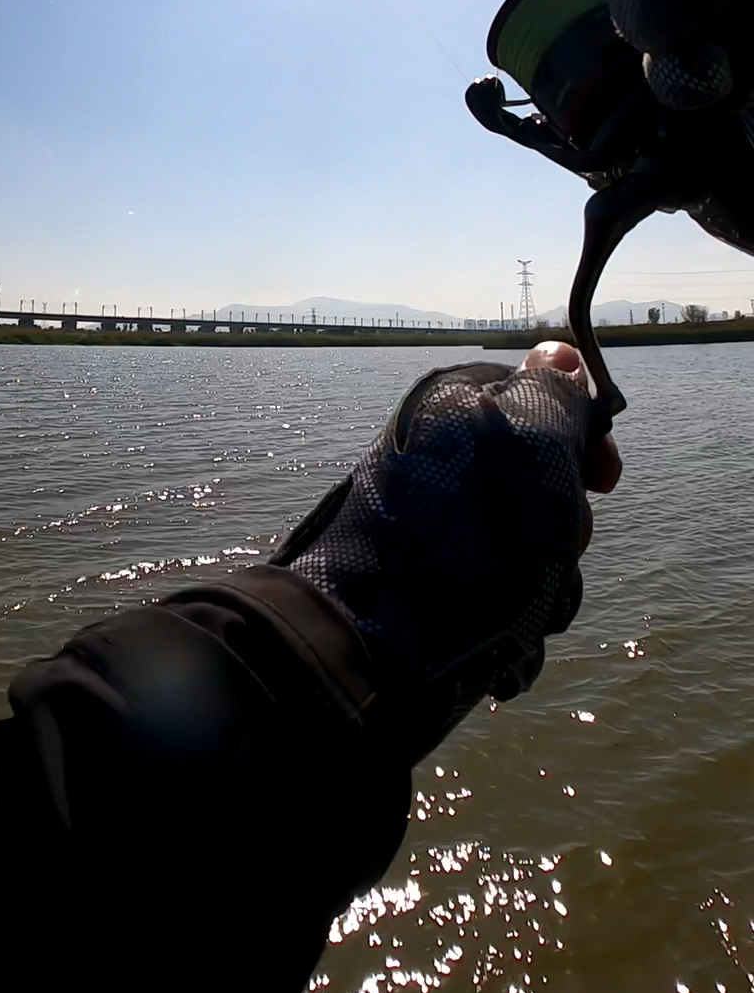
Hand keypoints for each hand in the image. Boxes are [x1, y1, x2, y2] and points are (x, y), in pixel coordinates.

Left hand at [273, 343, 619, 764]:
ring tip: (526, 593)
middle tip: (559, 538)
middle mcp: (449, 463)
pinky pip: (516, 592)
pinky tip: (509, 627)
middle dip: (567, 517)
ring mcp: (449, 530)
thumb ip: (552, 395)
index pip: (541, 398)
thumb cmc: (466, 529)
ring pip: (539, 543)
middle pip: (549, 479)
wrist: (385, 638)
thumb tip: (561, 354)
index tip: (608, 478)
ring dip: (552, 574)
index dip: (584, 437)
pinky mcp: (451, 588)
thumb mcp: (525, 441)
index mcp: (456, 410)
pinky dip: (525, 612)